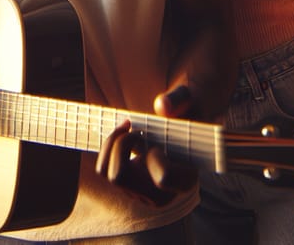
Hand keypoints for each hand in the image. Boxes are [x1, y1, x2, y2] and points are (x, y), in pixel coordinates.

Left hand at [95, 88, 197, 206]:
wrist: (185, 119)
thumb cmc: (189, 108)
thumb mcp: (189, 99)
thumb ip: (179, 100)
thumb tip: (162, 105)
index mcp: (185, 179)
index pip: (163, 178)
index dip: (155, 155)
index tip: (159, 142)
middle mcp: (161, 194)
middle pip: (120, 177)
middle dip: (121, 146)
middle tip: (136, 131)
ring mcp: (142, 192)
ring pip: (109, 174)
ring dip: (112, 145)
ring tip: (127, 127)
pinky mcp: (129, 185)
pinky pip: (105, 170)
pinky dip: (108, 147)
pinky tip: (124, 132)